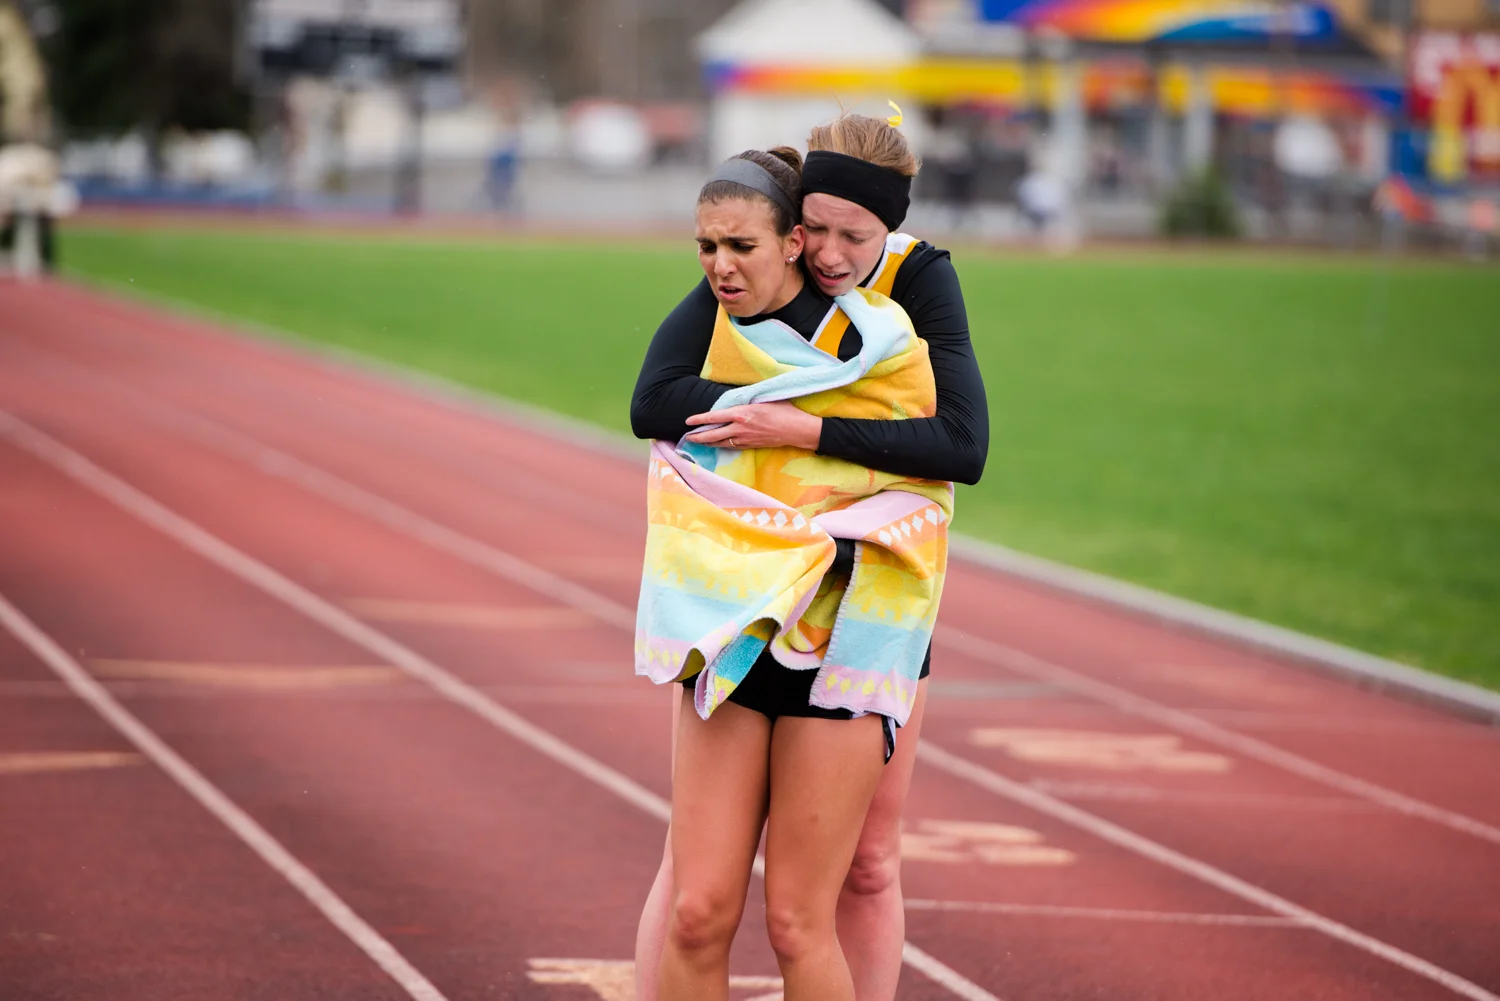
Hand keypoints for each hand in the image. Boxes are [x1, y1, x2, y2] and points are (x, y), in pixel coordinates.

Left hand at [684, 401, 822, 450]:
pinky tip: (717, 445)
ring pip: (721, 443)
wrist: (797, 429)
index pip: (714, 417)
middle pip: (713, 435)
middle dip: (698, 437)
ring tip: (698, 442)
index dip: (699, 419)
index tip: (688, 421)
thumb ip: (747, 401)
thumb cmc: (783, 410)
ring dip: (708, 443)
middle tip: (687, 437)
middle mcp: (740, 428)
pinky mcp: (751, 446)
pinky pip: (731, 446)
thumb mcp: (763, 399)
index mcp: (742, 413)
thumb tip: (735, 400)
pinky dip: (721, 445)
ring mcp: (745, 439)